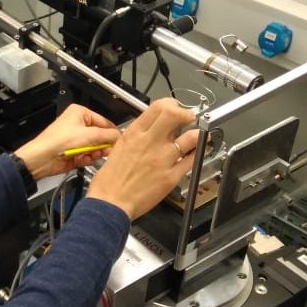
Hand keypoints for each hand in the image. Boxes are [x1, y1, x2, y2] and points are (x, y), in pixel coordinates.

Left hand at [14, 104, 119, 179]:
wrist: (42, 159)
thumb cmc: (57, 142)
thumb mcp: (89, 135)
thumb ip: (108, 135)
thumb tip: (120, 136)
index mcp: (80, 113)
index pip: (104, 121)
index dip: (112, 132)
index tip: (119, 141)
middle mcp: (77, 124)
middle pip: (100, 135)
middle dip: (102, 144)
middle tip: (106, 150)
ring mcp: (75, 139)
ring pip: (95, 147)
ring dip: (95, 153)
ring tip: (92, 155)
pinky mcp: (73, 152)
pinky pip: (88, 155)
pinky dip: (88, 158)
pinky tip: (84, 159)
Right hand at [86, 98, 199, 219]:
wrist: (110, 202)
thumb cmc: (110, 179)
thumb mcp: (119, 146)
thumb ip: (138, 135)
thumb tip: (151, 127)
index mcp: (135, 133)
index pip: (160, 106)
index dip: (173, 104)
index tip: (176, 109)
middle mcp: (150, 142)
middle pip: (176, 114)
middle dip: (187, 114)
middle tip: (188, 119)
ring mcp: (162, 159)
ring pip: (191, 136)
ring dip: (195, 135)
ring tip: (193, 138)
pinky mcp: (171, 176)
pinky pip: (192, 159)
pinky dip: (196, 154)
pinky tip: (193, 154)